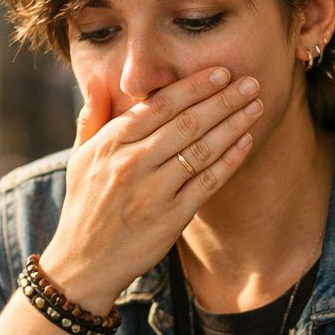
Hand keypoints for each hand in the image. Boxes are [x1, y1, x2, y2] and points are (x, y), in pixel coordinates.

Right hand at [40, 67, 264, 309]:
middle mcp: (131, 164)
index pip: (158, 105)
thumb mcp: (79, 158)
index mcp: (110, 144)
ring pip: (200, 150)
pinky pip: (207, 183)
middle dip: (222, 99)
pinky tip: (246, 142)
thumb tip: (101, 81)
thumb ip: (92, 118)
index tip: (220, 71)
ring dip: (233, 125)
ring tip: (256, 106)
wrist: (83, 263)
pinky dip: (229, 160)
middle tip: (250, 82)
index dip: (193, 87)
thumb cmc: (84, 206)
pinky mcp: (170, 219)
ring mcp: (152, 192)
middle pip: (186, 123)